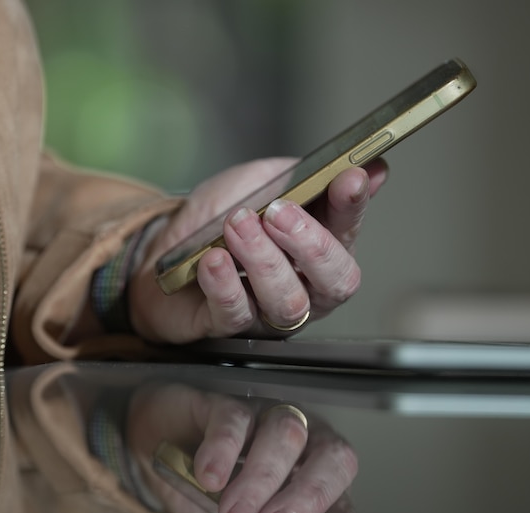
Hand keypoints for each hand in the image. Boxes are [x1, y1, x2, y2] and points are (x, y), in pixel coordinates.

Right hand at [127, 384, 380, 512]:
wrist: (148, 459)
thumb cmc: (205, 500)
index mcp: (311, 480)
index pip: (342, 505)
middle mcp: (300, 444)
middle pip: (331, 456)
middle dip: (307, 497)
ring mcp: (265, 419)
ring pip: (285, 434)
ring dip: (259, 480)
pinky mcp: (226, 404)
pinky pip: (235, 420)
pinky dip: (223, 451)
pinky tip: (209, 478)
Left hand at [128, 158, 386, 342]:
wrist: (161, 245)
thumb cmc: (216, 218)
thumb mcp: (259, 182)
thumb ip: (305, 177)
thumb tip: (369, 170)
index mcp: (319, 247)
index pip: (349, 230)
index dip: (353, 206)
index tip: (348, 179)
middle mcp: (304, 286)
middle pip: (334, 281)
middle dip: (310, 243)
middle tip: (279, 212)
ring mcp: (267, 312)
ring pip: (287, 301)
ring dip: (263, 259)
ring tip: (236, 225)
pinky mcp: (226, 326)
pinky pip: (235, 313)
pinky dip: (225, 283)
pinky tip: (214, 259)